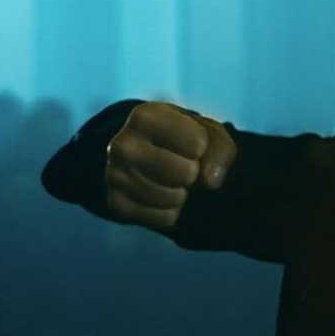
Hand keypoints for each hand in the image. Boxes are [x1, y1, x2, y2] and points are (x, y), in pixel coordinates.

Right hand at [104, 102, 236, 228]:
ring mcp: (114, 176)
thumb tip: (210, 181)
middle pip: (185, 173)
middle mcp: (122, 145)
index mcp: (144, 117)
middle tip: (183, 167)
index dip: (202, 148)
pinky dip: (172, 213)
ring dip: (183, 195)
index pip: (197, 144)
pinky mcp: (116, 205)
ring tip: (172, 182)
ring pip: (174, 199)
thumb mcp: (208, 133)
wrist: (148, 156)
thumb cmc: (184, 139)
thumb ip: (220, 150)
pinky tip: (162, 198)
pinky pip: (164, 219)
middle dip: (193, 174)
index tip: (191, 145)